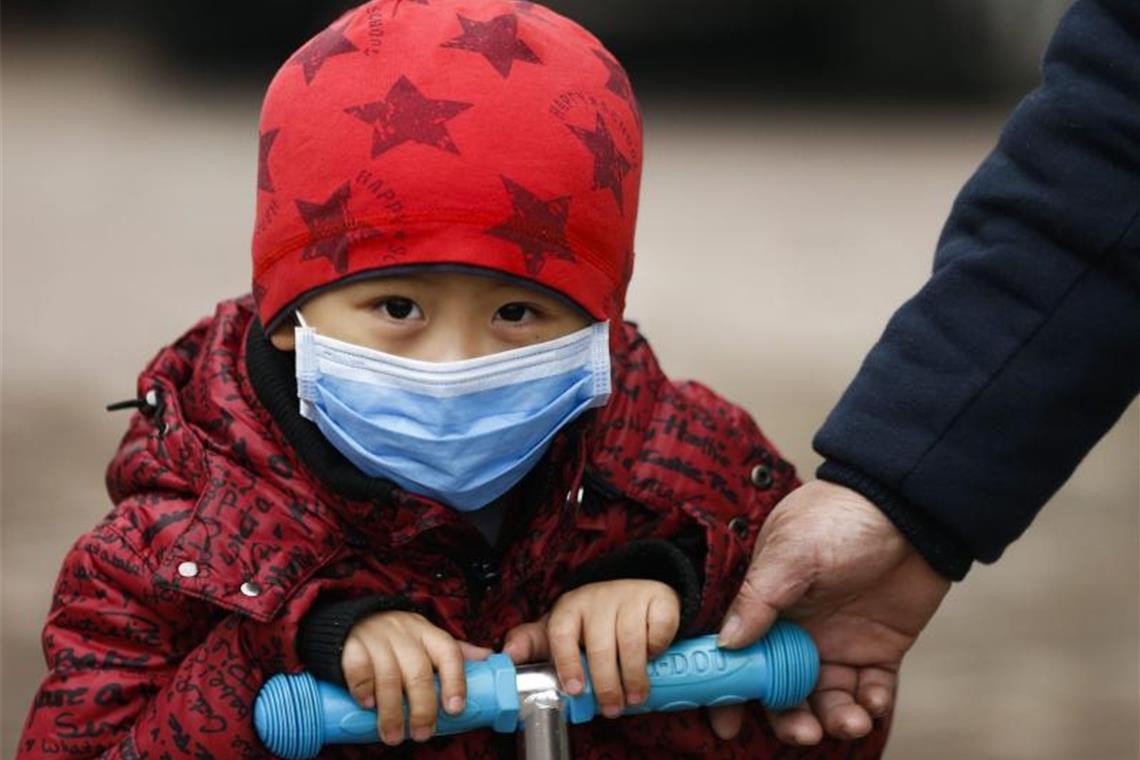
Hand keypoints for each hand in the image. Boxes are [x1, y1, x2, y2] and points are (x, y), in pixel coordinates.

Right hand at [342, 610, 490, 744]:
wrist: (355, 620)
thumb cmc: (399, 639)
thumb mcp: (428, 640)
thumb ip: (455, 653)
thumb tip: (490, 658)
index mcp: (428, 634)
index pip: (448, 653)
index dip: (455, 681)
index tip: (455, 709)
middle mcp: (405, 634)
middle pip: (419, 672)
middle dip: (422, 708)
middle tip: (422, 733)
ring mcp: (377, 639)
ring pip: (389, 676)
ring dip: (392, 712)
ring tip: (394, 735)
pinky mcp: (351, 646)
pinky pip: (358, 668)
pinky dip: (363, 689)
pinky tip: (368, 705)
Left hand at [502, 579, 679, 717]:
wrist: (635, 594)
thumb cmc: (593, 622)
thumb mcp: (563, 631)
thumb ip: (534, 643)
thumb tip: (508, 653)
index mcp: (569, 608)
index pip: (561, 633)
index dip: (567, 663)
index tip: (575, 690)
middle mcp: (597, 598)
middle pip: (600, 646)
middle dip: (606, 684)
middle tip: (612, 708)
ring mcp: (628, 596)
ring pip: (631, 642)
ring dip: (634, 676)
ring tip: (634, 697)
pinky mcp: (657, 597)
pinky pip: (658, 629)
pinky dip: (657, 649)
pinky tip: (652, 658)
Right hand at [711, 481, 950, 744]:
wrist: (909, 508)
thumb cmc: (840, 518)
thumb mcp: (791, 552)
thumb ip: (758, 598)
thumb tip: (727, 642)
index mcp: (767, 605)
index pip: (739, 655)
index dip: (730, 690)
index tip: (728, 723)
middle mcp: (798, 629)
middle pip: (782, 689)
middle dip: (789, 718)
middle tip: (804, 733)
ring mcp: (838, 641)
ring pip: (827, 699)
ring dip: (834, 719)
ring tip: (849, 723)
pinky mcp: (879, 649)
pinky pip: (871, 690)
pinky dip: (871, 705)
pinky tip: (872, 702)